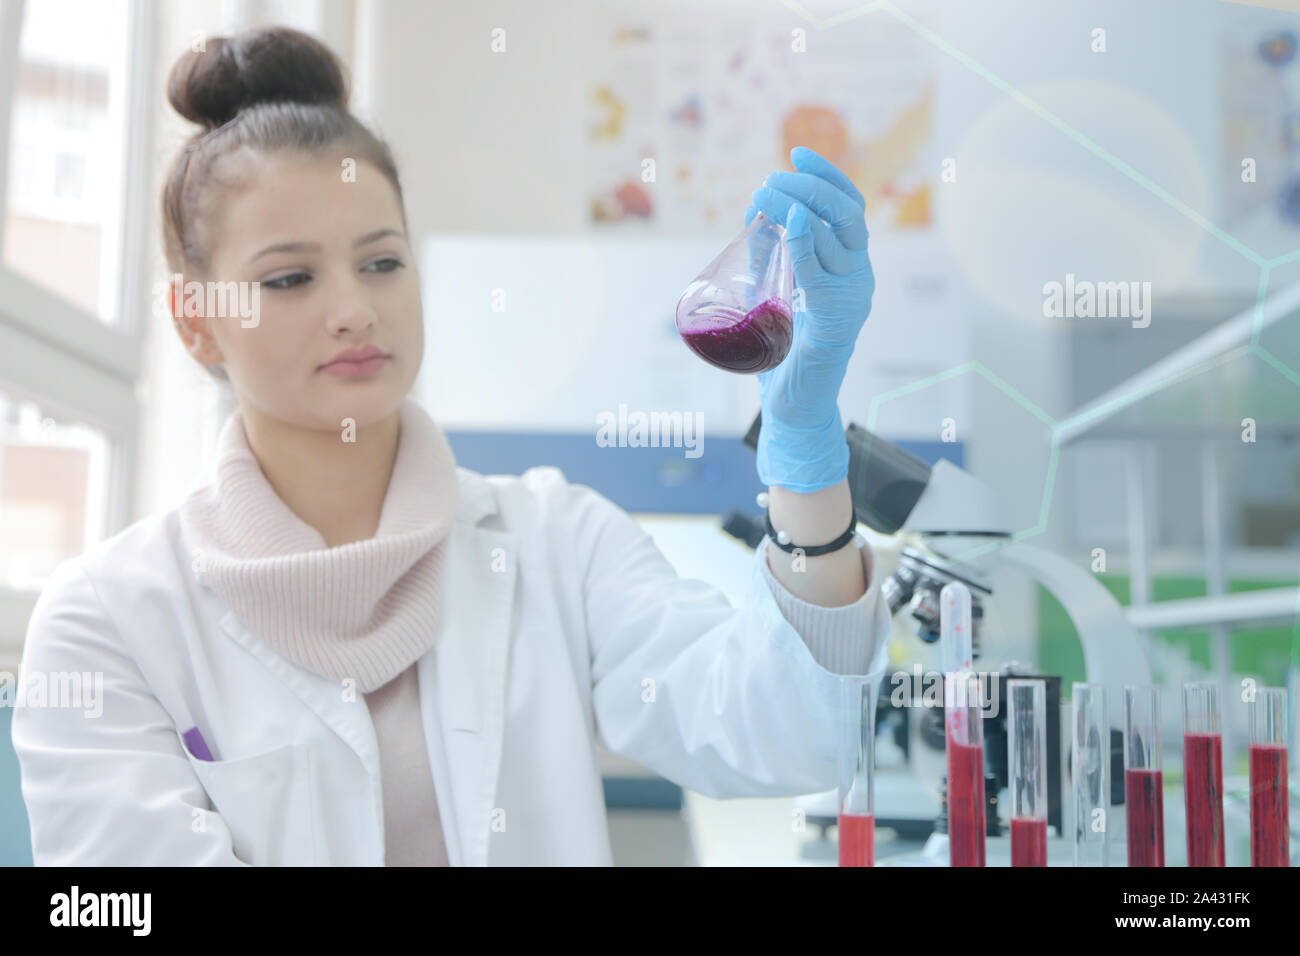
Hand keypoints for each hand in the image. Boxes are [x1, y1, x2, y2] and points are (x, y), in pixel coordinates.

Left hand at [745, 146, 874, 490]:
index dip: (827, 175)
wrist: (792, 405)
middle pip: (847, 213)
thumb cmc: (781, 350)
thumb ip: (769, 254)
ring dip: (799, 207)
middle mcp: (857, 277)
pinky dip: (806, 245)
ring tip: (764, 195)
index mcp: (848, 265)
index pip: (848, 207)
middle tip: (771, 179)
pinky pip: (823, 275)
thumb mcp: (770, 288)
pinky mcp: (837, 322)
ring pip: (837, 235)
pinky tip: (789, 224)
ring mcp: (851, 298)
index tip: (797, 152)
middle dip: (811, 186)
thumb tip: (755, 214)